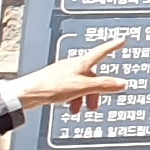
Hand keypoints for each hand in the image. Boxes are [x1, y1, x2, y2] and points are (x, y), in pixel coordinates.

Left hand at [5, 37, 130, 113]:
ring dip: (84, 97)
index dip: (113, 46)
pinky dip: (74, 98)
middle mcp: (73, 65)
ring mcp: (63, 73)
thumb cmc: (51, 85)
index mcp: (82, 62)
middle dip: (96, 89)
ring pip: (81, 84)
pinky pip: (71, 89)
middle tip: (96, 103)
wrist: (27, 93)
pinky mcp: (54, 82)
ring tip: (81, 108)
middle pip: (92, 75)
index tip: (121, 40)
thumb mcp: (83, 87)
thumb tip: (122, 83)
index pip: (102, 52)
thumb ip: (103, 85)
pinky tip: (70, 106)